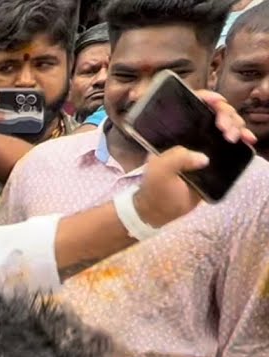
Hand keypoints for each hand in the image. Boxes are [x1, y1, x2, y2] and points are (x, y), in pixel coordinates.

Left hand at [132, 91, 251, 226]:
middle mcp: (191, 134)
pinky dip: (243, 138)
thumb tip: (203, 158)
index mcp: (174, 131)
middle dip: (226, 115)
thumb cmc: (155, 188)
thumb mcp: (159, 171)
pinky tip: (249, 140)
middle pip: (214, 113)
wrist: (162, 210)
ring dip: (236, 125)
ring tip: (234, 138)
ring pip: (227, 125)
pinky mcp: (216, 158)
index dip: (206, 98)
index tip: (217, 101)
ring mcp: (205, 145)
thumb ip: (176, 159)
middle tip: (226, 131)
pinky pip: (233, 143)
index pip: (191, 106)